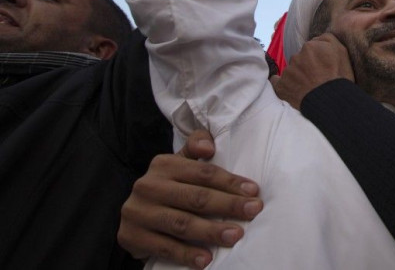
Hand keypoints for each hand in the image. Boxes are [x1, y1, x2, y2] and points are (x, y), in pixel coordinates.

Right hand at [118, 130, 262, 268]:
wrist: (134, 215)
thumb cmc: (168, 187)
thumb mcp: (179, 163)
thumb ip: (195, 147)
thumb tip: (209, 146)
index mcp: (163, 164)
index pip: (203, 172)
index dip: (230, 182)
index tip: (254, 191)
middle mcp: (148, 186)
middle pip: (195, 197)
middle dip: (228, 204)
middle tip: (253, 211)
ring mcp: (138, 212)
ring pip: (181, 223)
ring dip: (211, 231)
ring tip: (235, 236)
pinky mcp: (131, 236)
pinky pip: (164, 247)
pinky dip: (187, 254)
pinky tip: (207, 259)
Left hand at [273, 33, 353, 109]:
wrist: (331, 101)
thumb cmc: (339, 77)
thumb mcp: (341, 51)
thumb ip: (327, 38)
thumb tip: (316, 39)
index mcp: (310, 47)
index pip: (310, 49)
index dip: (317, 58)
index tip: (322, 66)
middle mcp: (296, 57)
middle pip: (300, 59)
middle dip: (306, 66)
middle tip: (316, 78)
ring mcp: (287, 72)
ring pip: (291, 70)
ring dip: (297, 76)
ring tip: (308, 87)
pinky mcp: (281, 86)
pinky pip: (276, 82)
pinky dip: (282, 84)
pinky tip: (289, 88)